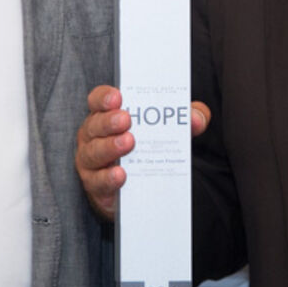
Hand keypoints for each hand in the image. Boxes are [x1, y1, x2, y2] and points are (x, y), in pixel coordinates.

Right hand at [77, 87, 209, 220]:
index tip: (118, 97)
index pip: (98, 101)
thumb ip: (185, 119)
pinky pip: (98, 181)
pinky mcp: (96, 185)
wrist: (140, 189)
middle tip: (126, 120)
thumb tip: (196, 119)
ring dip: (109, 147)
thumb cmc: (148, 147)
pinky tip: (121, 175)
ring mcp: (91, 161)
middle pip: (95, 125)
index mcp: (107, 115)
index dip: (104, 97)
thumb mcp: (169, 129)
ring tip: (128, 143)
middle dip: (109, 121)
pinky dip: (108, 178)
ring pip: (93, 152)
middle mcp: (94, 136)